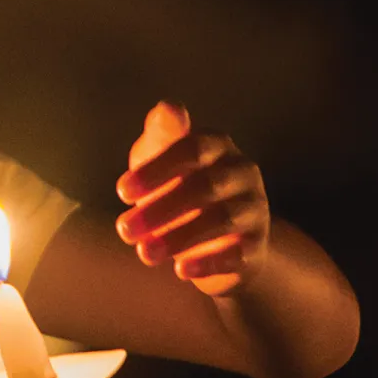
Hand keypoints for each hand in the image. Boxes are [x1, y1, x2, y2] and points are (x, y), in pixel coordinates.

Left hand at [116, 101, 268, 294]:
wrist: (216, 236)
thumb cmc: (178, 184)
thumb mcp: (161, 157)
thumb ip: (161, 134)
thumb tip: (169, 108)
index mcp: (216, 145)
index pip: (191, 149)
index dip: (156, 169)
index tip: (121, 192)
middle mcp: (242, 173)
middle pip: (205, 187)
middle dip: (160, 208)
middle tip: (124, 229)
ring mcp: (254, 209)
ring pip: (222, 220)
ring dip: (178, 237)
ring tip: (143, 253)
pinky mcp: (256, 246)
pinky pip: (238, 253)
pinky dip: (208, 262)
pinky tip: (180, 270)